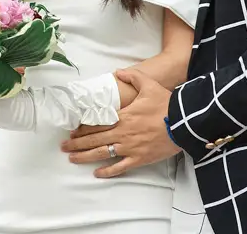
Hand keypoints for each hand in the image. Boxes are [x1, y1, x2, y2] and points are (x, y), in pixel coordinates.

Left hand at [61, 68, 179, 177]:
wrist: (183, 123)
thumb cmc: (166, 104)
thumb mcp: (148, 85)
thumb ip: (132, 77)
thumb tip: (119, 72)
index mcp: (122, 117)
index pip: (97, 124)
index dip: (82, 128)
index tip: (72, 132)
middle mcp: (122, 133)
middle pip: (94, 139)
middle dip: (77, 144)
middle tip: (63, 147)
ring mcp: (129, 148)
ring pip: (102, 154)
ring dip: (85, 157)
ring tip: (72, 159)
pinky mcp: (139, 159)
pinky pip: (120, 167)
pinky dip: (108, 172)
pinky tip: (97, 174)